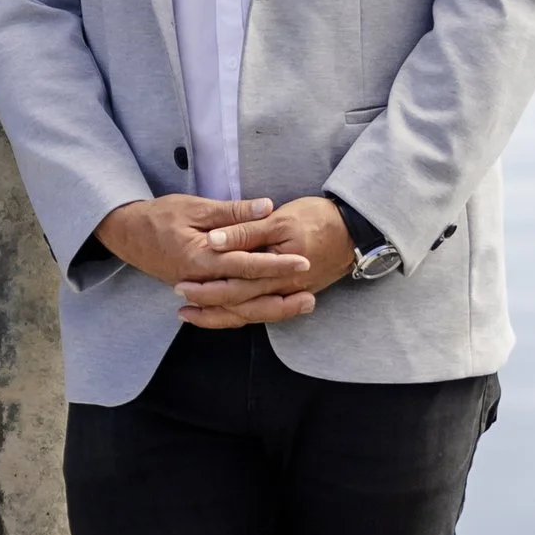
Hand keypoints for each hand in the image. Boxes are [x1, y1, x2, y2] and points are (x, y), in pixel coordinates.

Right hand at [92, 192, 356, 330]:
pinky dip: (249, 312)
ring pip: (238, 310)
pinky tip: (271, 310)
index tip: (303, 262)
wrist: (126, 233)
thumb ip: (233, 212)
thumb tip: (267, 208)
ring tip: (300, 306)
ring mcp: (198, 291)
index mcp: (200, 258)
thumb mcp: (195, 207)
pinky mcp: (197, 293)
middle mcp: (200, 281)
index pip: (245, 265)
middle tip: (311, 296)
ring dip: (270, 310)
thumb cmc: (159, 216)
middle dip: (280, 297)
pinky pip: (226, 310)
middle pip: (246, 297)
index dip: (276, 264)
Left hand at [175, 196, 359, 326]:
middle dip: (208, 306)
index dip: (207, 286)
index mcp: (275, 268)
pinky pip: (262, 310)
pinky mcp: (292, 292)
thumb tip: (214, 241)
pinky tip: (224, 312)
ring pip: (249, 312)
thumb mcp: (280, 219)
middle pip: (238, 303)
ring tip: (192, 314)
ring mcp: (288, 293)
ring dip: (220, 316)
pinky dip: (240, 313)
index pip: (235, 283)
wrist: (354, 230)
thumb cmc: (318, 219)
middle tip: (181, 303)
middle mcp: (281, 287)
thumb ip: (246, 231)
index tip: (182, 283)